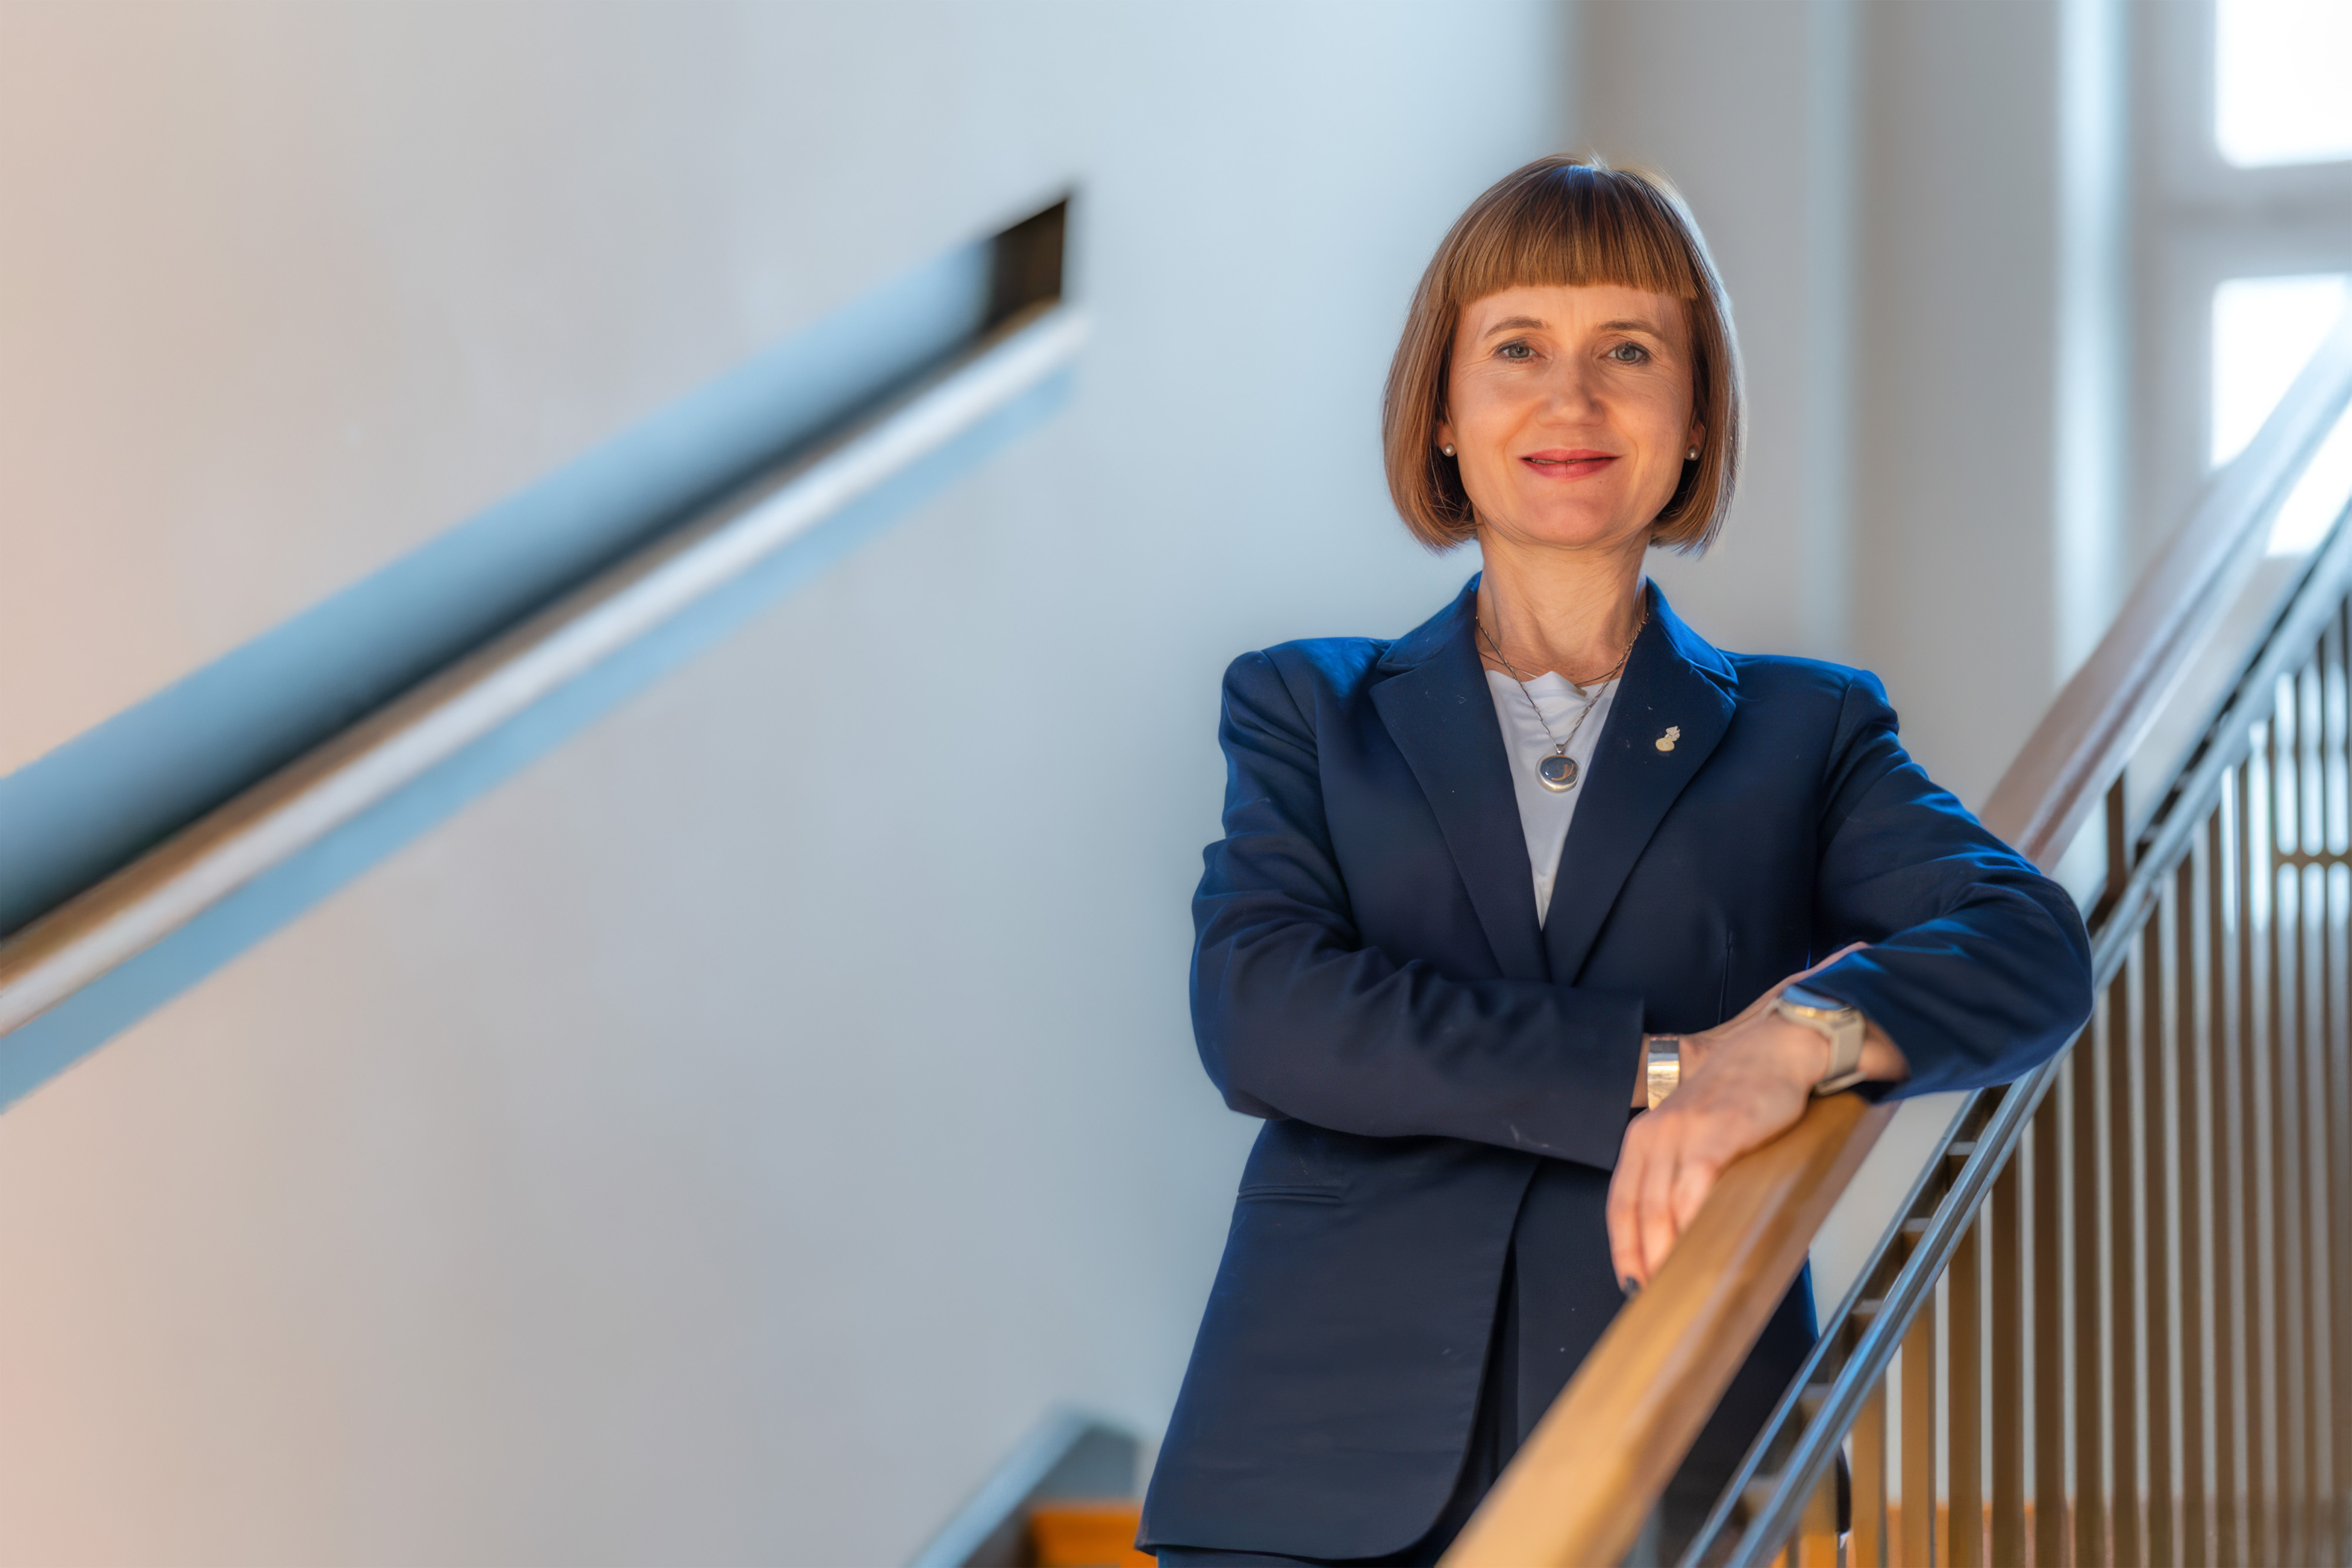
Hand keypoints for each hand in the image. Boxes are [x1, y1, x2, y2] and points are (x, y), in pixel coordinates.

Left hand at [1607, 944, 1873, 1291]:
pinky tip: (1701, 1245)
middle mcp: (1654, 1132)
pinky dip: (1694, 1220)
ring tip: (1681, 1283)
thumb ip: (1678, 1172)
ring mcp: (1683, 1131)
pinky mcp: (1717, 1131)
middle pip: (1638, 1211)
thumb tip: (1680, 1230)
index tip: (1630, 1281)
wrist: (1774, 1049)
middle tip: (1659, 1294)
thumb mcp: (1692, 1131)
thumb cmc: (1738, 1094)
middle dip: (1645, 1258)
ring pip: (1663, 1204)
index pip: (1621, 1203)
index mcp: (1643, 1137)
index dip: (1623, 1247)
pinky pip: (1696, 1185)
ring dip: (1668, 1250)